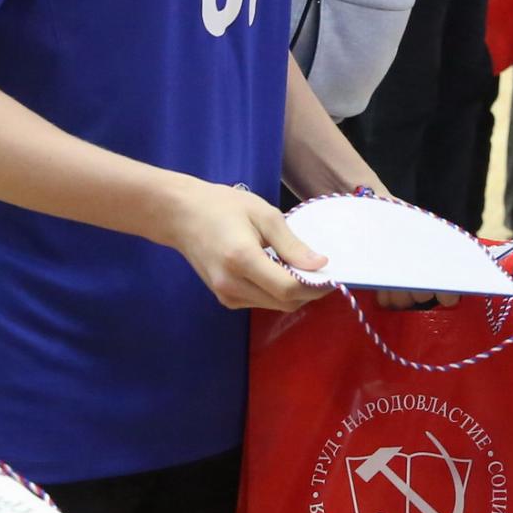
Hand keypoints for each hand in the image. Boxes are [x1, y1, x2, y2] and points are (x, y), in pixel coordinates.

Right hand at [163, 180, 330, 312]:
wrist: (181, 215)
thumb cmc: (223, 206)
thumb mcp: (263, 215)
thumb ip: (292, 244)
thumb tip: (319, 265)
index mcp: (242, 259)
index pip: (288, 289)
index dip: (315, 286)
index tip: (331, 274)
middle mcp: (232, 284)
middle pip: (284, 302)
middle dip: (308, 291)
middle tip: (320, 270)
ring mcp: (226, 295)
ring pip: (274, 305)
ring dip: (292, 292)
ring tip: (298, 266)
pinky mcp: (224, 298)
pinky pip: (260, 302)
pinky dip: (275, 291)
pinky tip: (276, 270)